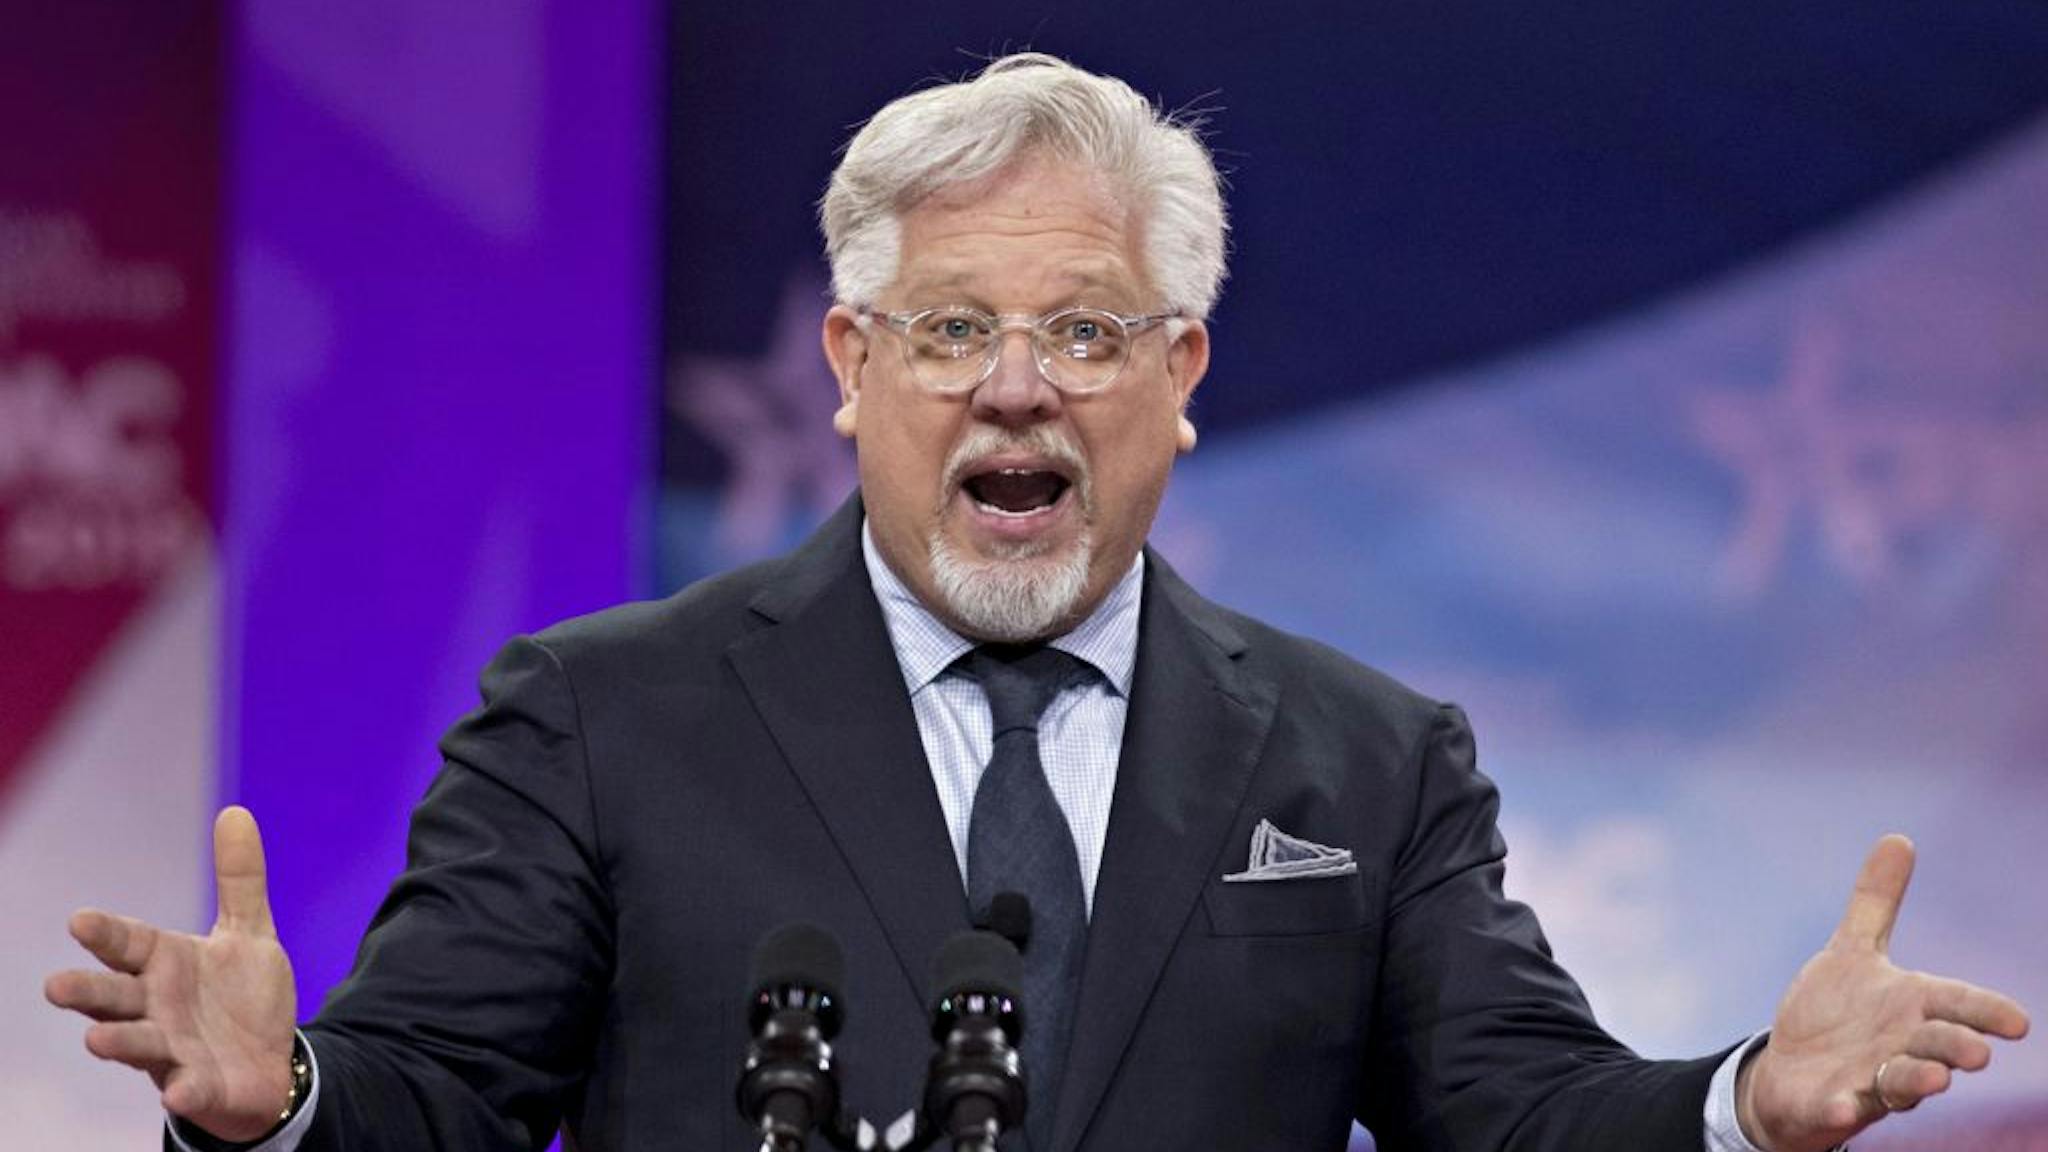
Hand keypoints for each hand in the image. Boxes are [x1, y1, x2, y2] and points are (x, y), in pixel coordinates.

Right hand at [44, 806, 298, 1142]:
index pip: (128, 943)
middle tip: (56, 985)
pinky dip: (183, 1090)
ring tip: (96, 1040)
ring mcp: (172, 1050)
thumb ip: (240, 879)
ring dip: (118, 1041)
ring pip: (137, 1044)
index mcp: (165, 964)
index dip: (106, 934)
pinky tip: (178, 1090)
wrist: (270, 1060)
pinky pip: (187, 1090)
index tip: (80, 920)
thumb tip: (235, 811)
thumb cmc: (242, 995)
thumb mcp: (248, 932)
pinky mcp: (197, 1086)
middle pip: (114, 996)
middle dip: (87, 991)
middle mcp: (156, 1007)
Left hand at [1736, 834, 2030, 1151]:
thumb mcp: (1852, 951)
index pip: (1955, 1005)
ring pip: (1901, 1082)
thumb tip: (1899, 838)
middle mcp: (1901, 1045)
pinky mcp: (1834, 1102)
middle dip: (1956, 1047)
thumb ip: (1876, 903)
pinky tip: (1841, 1105)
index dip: (1984, 1012)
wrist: (1792, 1072)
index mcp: (1910, 1005)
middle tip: (1976, 1052)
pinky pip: (1842, 1109)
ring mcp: (1870, 1079)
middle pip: (1936, 1045)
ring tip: (1934, 1078)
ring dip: (1917, 1080)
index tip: (2018, 1022)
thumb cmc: (1836, 1012)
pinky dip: (1842, 1108)